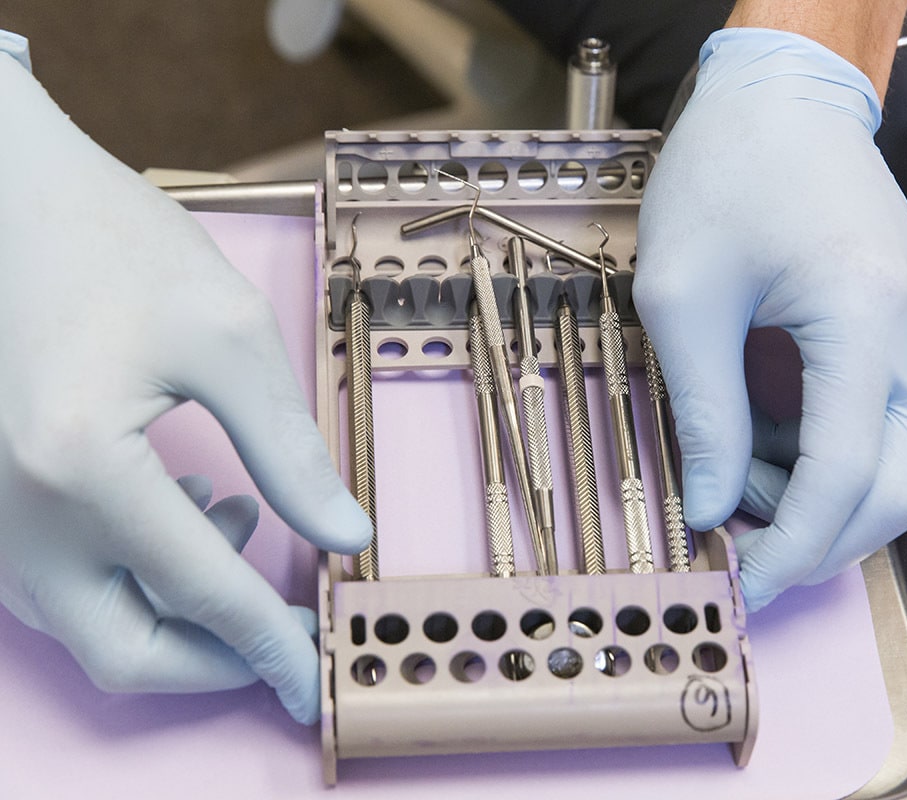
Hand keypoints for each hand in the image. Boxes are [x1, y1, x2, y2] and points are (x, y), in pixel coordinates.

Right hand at [0, 59, 369, 723]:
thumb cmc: (111, 240)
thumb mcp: (228, 331)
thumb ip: (289, 448)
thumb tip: (344, 536)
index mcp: (78, 465)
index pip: (201, 594)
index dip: (272, 645)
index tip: (318, 677)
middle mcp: (14, 511)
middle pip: (123, 651)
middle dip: (216, 661)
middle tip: (287, 630)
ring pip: (83, 627)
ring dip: (173, 615)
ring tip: (239, 518)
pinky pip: (54, 585)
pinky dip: (125, 581)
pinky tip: (184, 507)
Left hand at [634, 29, 906, 609]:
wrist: (786, 100)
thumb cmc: (723, 176)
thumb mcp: (681, 298)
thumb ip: (702, 415)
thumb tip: (711, 512)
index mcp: (868, 313)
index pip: (846, 474)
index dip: (793, 547)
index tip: (743, 584)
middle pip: (895, 489)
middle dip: (819, 539)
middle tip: (739, 545)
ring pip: (899, 464)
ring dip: (821, 496)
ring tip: (739, 470)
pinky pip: (893, 422)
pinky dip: (835, 453)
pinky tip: (771, 434)